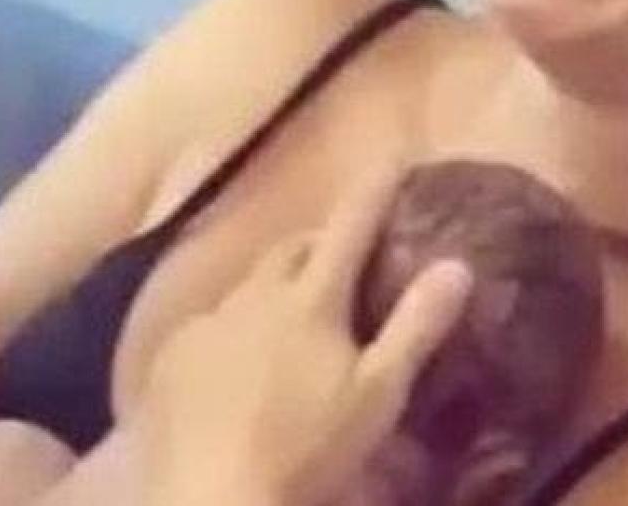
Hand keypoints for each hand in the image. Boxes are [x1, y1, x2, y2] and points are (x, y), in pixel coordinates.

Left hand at [135, 169, 473, 505]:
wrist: (213, 495)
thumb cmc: (309, 451)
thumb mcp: (378, 395)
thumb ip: (416, 327)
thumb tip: (457, 264)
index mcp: (311, 300)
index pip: (349, 228)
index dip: (372, 191)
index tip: (391, 155)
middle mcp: (253, 296)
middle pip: (291, 249)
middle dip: (318, 241)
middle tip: (340, 253)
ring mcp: (206, 324)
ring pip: (246, 286)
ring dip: (271, 287)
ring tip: (287, 312)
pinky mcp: (170, 357)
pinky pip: (208, 325)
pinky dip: (231, 329)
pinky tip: (237, 362)